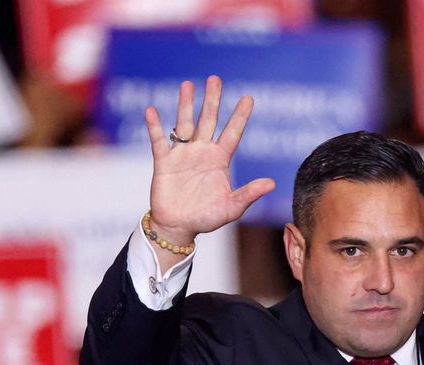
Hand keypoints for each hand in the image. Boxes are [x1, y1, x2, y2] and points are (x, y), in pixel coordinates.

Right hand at [144, 75, 274, 244]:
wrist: (179, 227)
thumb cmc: (207, 218)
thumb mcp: (232, 207)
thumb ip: (249, 194)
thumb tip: (271, 183)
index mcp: (220, 160)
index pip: (233, 132)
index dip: (240, 115)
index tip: (248, 97)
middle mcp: (202, 152)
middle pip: (209, 120)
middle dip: (212, 100)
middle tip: (215, 78)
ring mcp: (183, 155)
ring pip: (184, 124)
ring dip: (185, 105)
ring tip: (187, 85)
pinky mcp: (164, 162)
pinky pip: (158, 140)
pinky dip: (155, 126)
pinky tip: (152, 110)